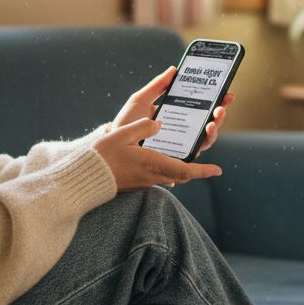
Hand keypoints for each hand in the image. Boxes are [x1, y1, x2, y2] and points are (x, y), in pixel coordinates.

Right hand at [93, 118, 222, 191]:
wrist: (85, 177)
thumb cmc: (102, 156)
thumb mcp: (122, 134)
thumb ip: (143, 127)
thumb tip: (158, 123)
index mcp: (153, 163)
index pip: (185, 170)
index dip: (203, 171)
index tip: (218, 171)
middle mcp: (152, 175)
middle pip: (182, 174)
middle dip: (197, 169)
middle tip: (210, 164)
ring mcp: (145, 180)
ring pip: (171, 175)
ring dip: (182, 168)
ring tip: (188, 156)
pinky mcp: (138, 181)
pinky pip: (159, 175)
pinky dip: (167, 167)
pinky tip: (163, 156)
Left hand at [112, 67, 234, 157]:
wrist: (114, 144)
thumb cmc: (127, 122)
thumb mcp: (141, 99)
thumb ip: (157, 85)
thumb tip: (174, 69)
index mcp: (176, 117)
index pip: (201, 108)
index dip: (215, 100)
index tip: (226, 91)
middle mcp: (182, 132)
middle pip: (208, 123)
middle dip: (220, 112)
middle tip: (223, 104)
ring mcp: (181, 146)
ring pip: (206, 138)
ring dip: (215, 126)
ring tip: (214, 117)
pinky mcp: (177, 158)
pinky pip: (196, 151)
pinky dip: (204, 141)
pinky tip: (206, 131)